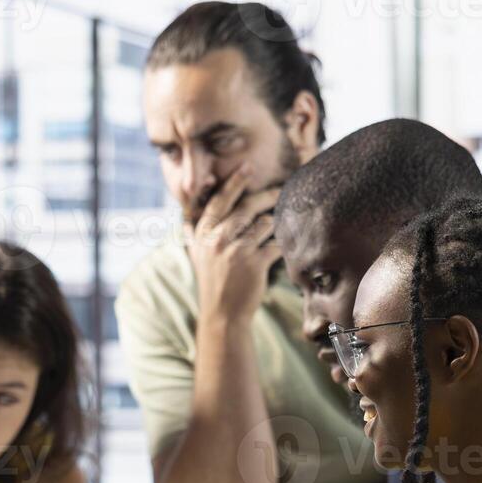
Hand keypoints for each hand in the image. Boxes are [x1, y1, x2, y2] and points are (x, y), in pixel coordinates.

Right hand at [187, 165, 281, 329]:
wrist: (222, 315)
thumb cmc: (214, 283)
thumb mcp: (200, 256)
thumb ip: (200, 233)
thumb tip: (195, 213)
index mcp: (203, 234)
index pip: (220, 201)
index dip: (234, 182)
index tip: (247, 167)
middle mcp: (217, 239)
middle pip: (246, 207)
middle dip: (266, 195)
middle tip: (280, 188)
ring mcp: (236, 250)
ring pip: (264, 223)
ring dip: (275, 224)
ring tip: (280, 226)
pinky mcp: (255, 262)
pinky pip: (276, 243)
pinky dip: (283, 244)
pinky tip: (286, 246)